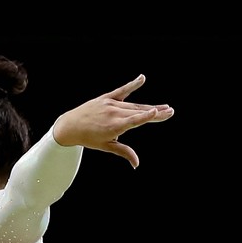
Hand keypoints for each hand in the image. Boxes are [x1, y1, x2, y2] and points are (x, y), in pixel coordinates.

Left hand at [51, 75, 173, 168]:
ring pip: (134, 105)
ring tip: (164, 107)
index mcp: (114, 127)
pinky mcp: (106, 97)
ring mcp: (110, 104)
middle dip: (156, 112)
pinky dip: (133, 84)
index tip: (158, 112)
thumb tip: (137, 165)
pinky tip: (142, 78)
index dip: (146, 116)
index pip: (134, 120)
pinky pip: (122, 90)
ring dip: (149, 106)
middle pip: (139, 112)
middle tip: (171, 111)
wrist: (70, 126)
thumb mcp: (107, 147)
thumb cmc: (89, 138)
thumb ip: (124, 152)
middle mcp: (114, 113)